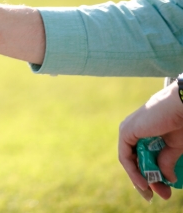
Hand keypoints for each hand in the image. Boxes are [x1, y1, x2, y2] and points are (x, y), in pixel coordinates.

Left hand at [118, 83, 182, 200]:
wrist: (181, 107)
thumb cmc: (180, 122)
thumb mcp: (174, 147)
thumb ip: (166, 161)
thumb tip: (166, 180)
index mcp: (144, 132)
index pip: (141, 157)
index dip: (149, 175)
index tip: (160, 190)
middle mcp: (133, 131)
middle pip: (134, 160)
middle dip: (145, 180)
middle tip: (157, 196)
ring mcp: (128, 130)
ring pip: (129, 161)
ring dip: (139, 179)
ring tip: (151, 192)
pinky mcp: (126, 132)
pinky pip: (125, 157)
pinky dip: (133, 171)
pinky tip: (143, 183)